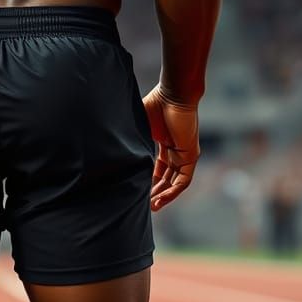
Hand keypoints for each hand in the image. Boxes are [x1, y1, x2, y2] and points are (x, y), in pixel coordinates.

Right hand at [142, 85, 199, 210]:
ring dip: (165, 195)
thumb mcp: (140, 125)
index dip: (149, 179)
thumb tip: (110, 144)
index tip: (138, 189)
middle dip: (156, 191)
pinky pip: (183, 179)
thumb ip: (132, 136)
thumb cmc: (156, 103)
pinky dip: (173, 191)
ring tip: (152, 206)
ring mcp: (185, 153)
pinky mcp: (191, 155)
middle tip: (144, 203)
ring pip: (175, 181)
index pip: (158, 166)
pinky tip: (161, 198)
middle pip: (167, 176)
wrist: (173, 94)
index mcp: (164, 140)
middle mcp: (175, 149)